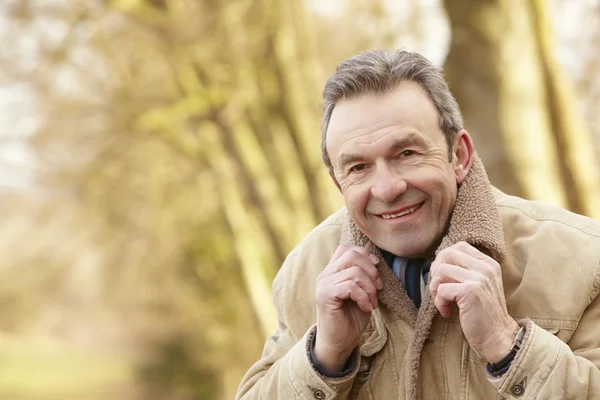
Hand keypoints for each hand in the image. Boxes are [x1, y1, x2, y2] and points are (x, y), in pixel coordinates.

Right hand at [314, 244, 382, 371]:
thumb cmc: (351, 318)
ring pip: (354, 272)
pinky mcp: (324, 295)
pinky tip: (366, 308)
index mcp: (332, 270)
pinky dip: (364, 297)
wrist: (339, 343)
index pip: (347, 248)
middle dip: (371, 271)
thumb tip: (376, 261)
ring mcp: (323, 284)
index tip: (377, 271)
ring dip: (370, 288)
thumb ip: (363, 275)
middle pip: (352, 256)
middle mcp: (325, 274)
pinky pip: (350, 287)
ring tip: (372, 302)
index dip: (365, 255)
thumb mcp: (362, 292)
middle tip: (379, 289)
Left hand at [428, 242, 518, 362]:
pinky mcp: (470, 291)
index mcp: (488, 263)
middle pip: (447, 253)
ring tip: (443, 302)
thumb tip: (437, 261)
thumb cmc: (483, 313)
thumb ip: (465, 271)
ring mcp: (479, 278)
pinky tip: (447, 312)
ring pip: (441, 270)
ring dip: (435, 289)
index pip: (459, 246)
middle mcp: (485, 267)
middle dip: (436, 271)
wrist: (498, 336)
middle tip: (438, 289)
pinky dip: (439, 302)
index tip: (444, 278)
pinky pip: (441, 289)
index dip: (444, 259)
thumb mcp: (479, 285)